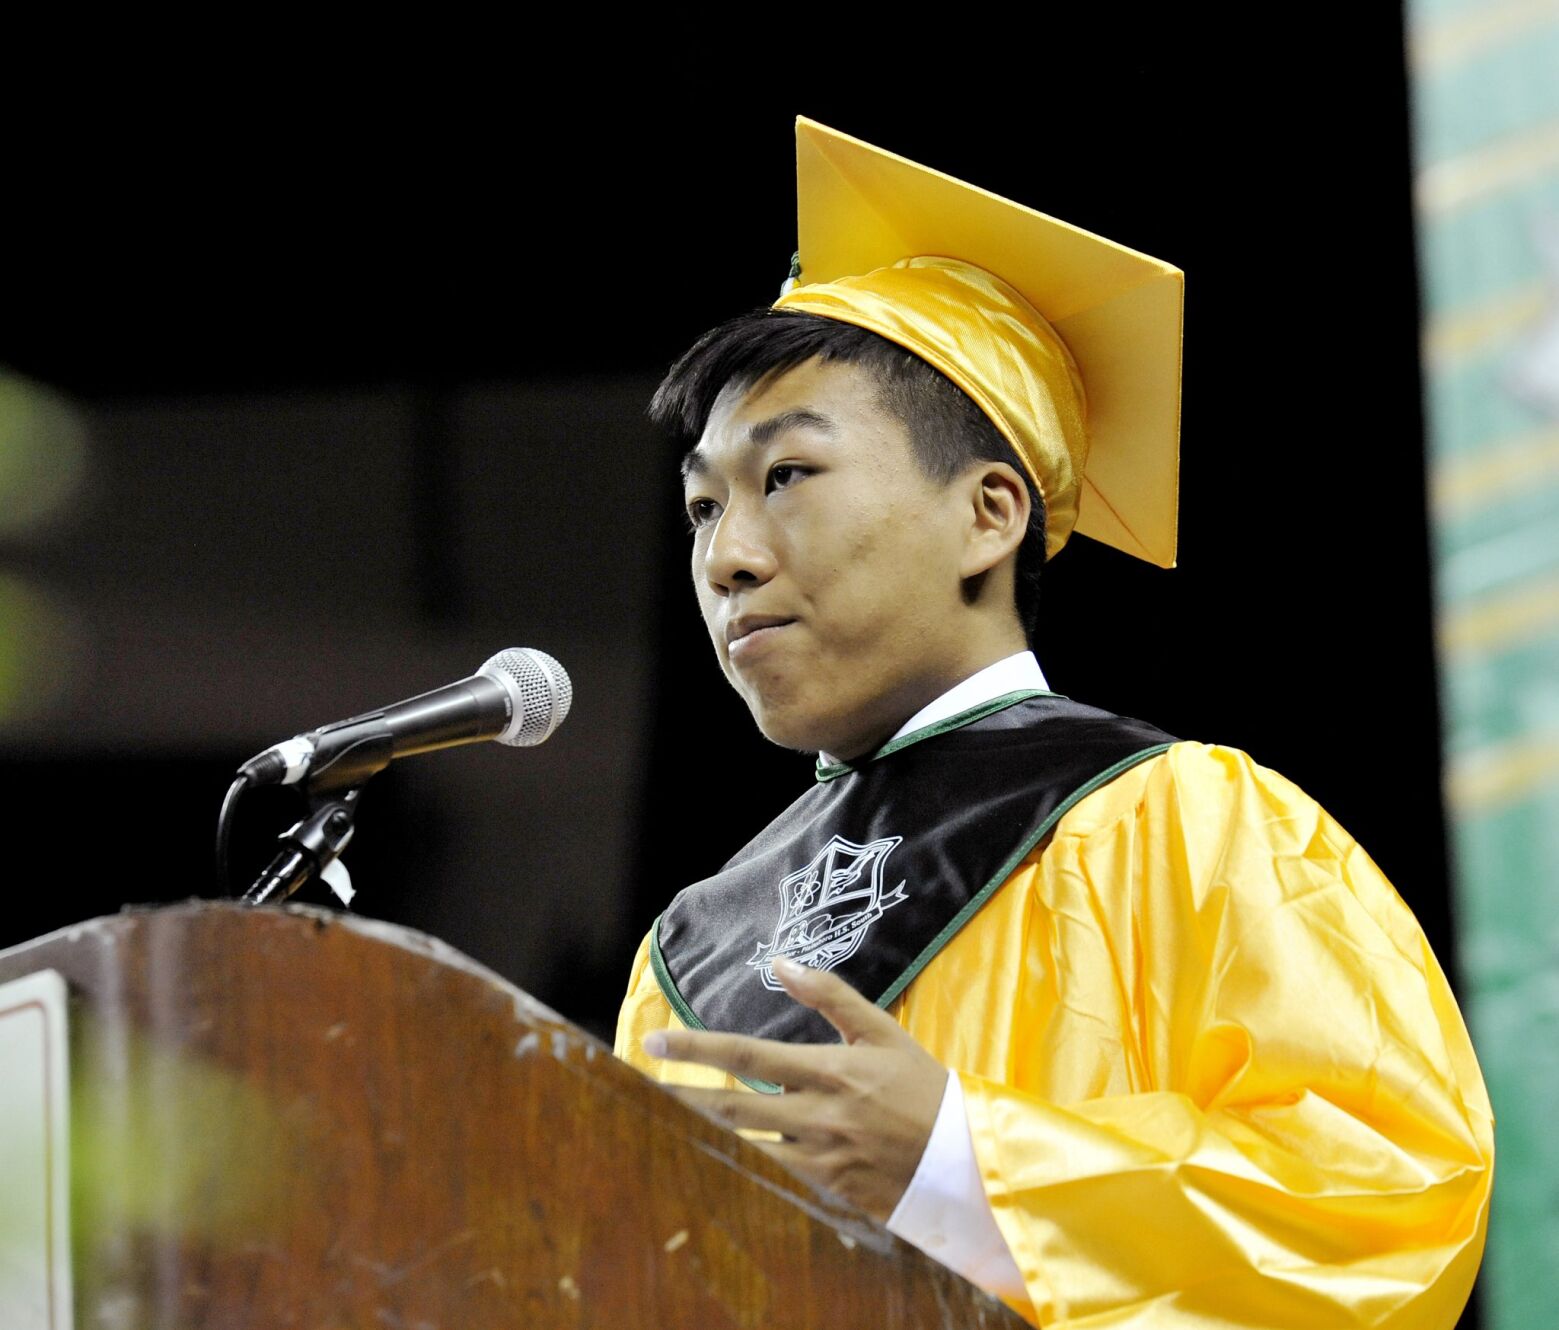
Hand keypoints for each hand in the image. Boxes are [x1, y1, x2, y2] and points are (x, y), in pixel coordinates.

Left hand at [642, 956, 947, 1221]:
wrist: (967, 1158)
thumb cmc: (922, 1086)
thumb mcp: (881, 1030)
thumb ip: (829, 994)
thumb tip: (781, 961)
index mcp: (830, 1070)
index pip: (746, 1056)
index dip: (695, 1049)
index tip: (655, 1043)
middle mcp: (818, 1116)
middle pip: (729, 1108)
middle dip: (676, 1097)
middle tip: (635, 1085)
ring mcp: (819, 1160)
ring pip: (742, 1148)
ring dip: (698, 1134)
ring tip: (656, 1120)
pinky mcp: (827, 1192)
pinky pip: (769, 1179)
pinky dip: (738, 1166)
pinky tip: (706, 1158)